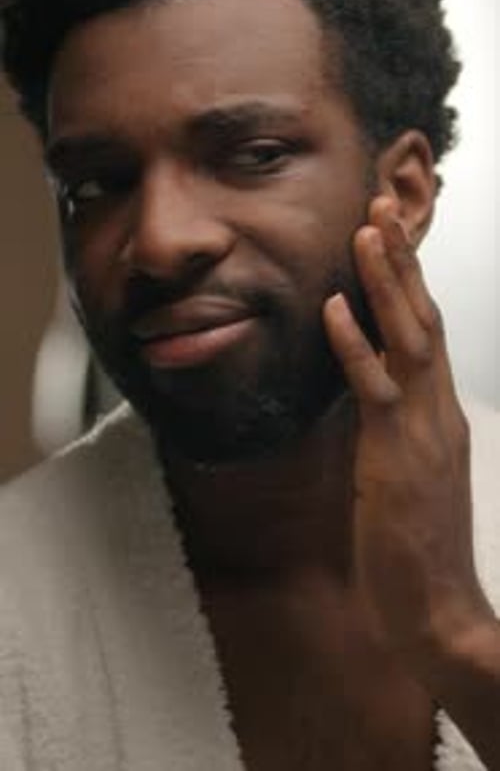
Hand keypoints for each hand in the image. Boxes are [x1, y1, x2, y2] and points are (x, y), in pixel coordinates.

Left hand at [324, 196, 493, 667]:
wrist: (437, 609)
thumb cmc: (417, 543)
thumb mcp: (407, 470)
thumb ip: (393, 426)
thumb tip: (365, 390)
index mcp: (441, 413)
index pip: (428, 331)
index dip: (409, 282)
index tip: (389, 237)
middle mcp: (440, 411)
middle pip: (424, 319)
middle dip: (402, 263)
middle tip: (382, 208)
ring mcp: (424, 431)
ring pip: (408, 338)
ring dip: (386, 283)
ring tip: (367, 231)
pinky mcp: (398, 457)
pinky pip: (376, 389)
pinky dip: (356, 344)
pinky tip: (336, 308)